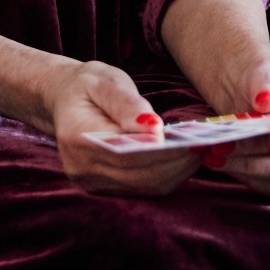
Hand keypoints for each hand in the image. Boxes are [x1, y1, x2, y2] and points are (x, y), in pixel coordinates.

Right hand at [46, 59, 201, 196]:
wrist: (64, 99)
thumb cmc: (88, 86)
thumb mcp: (105, 81)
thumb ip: (127, 104)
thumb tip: (155, 129)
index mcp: (77, 137)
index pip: (127, 155)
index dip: (162, 153)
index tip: (191, 141)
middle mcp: (82, 168)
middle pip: (139, 176)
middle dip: (175, 163)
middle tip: (204, 145)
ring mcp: (91, 183)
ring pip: (144, 187)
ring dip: (175, 172)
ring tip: (198, 150)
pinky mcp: (104, 188)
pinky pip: (141, 188)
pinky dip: (165, 174)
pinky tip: (182, 157)